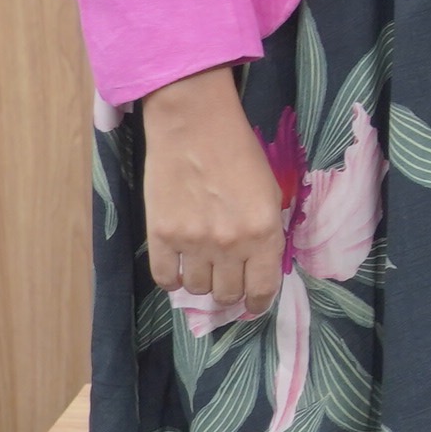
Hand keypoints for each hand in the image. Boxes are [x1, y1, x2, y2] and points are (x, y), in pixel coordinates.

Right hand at [139, 68, 285, 325]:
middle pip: (227, 293)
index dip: (258, 303)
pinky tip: (178, 269)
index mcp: (264, 233)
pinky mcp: (161, 236)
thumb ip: (266, 232)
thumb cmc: (239, 153)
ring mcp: (193, 242)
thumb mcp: (269, 193)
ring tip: (203, 269)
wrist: (194, 126)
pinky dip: (173, 280)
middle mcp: (230, 244)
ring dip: (201, 284)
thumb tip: (259, 265)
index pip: (262, 289)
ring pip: (197, 289)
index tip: (254, 305)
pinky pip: (165, 278)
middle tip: (227, 283)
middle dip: (229, 293)